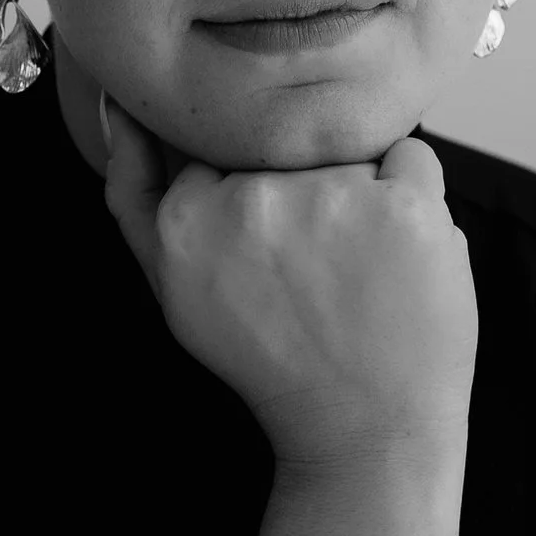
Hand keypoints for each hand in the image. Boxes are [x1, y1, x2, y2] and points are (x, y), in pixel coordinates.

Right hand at [101, 94, 477, 475]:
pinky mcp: (407, 207)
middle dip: (306, 187)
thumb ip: (136, 192)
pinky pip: (413, 158)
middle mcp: (255, 199)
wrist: (362, 431)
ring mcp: (335, 197)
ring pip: (349, 147)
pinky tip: (397, 255)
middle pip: (286, 140)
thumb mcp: (173, 285)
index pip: (224, 143)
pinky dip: (414, 196)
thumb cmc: (269, 358)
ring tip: (356, 270)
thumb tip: (122, 105)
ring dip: (359, 193)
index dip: (256, 189)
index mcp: (188, 218)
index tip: (268, 245)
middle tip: (315, 268)